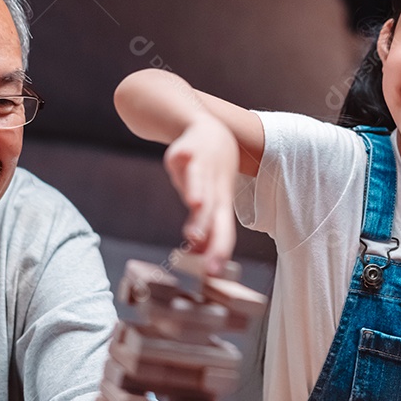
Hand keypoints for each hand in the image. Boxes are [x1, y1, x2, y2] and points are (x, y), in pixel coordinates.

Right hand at [163, 113, 238, 273]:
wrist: (208, 127)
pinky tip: (176, 161)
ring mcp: (200, 166)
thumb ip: (206, 227)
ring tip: (196, 203)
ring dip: (198, 189)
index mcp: (221, 201)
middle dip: (206, 227)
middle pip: (212, 208)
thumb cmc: (210, 171)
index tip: (213, 272)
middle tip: (199, 244)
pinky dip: (178, 159)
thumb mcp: (213, 199)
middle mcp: (214, 185)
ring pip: (199, 178)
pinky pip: (180, 155)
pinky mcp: (183, 149)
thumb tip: (201, 257)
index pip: (223, 229)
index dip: (219, 250)